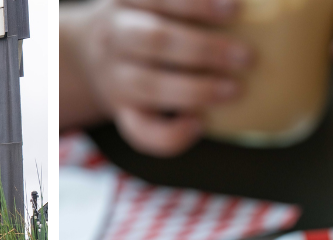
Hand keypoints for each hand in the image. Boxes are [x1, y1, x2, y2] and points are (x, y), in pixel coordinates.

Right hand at [60, 0, 252, 156]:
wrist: (85, 58)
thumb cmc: (138, 23)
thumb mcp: (148, 2)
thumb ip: (178, 5)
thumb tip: (240, 7)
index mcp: (126, 2)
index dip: (195, 4)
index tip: (235, 9)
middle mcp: (115, 38)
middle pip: (155, 41)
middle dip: (204, 49)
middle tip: (247, 57)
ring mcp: (115, 79)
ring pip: (150, 86)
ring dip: (196, 89)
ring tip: (234, 90)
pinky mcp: (121, 114)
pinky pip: (141, 132)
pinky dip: (171, 134)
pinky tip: (198, 125)